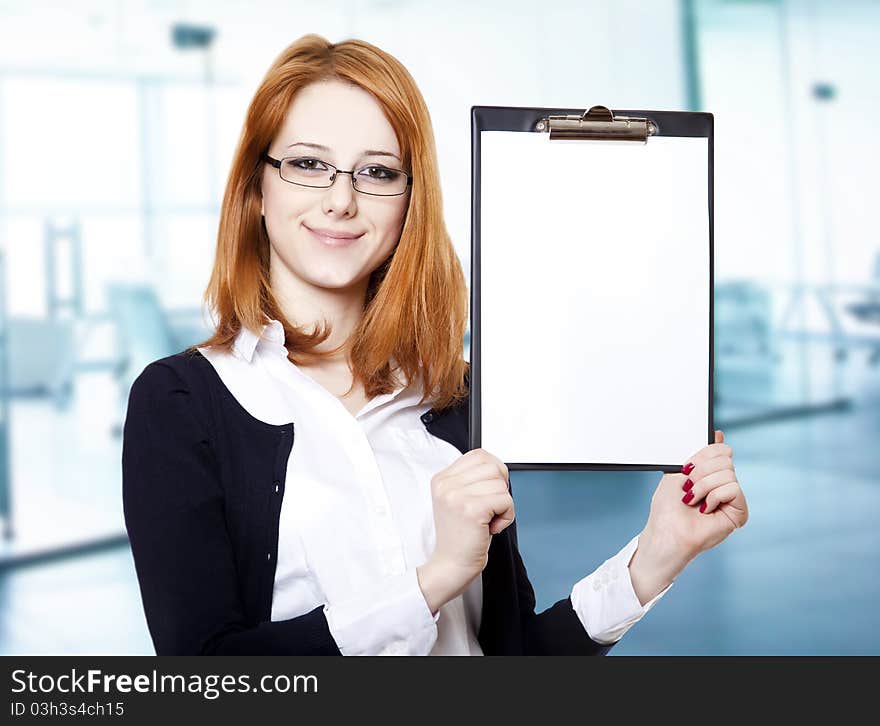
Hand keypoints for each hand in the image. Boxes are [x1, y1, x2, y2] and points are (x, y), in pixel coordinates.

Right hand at [418, 448, 514, 612]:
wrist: (451, 565)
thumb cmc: (461, 536)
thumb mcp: (459, 500)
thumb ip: (472, 480)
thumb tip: (498, 468)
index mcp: (442, 478)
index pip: (479, 455)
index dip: (494, 472)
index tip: (489, 492)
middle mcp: (446, 484)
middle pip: (493, 467)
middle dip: (500, 488)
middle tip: (490, 509)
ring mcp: (456, 495)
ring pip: (501, 484)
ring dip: (503, 505)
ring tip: (488, 520)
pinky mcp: (471, 509)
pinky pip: (505, 500)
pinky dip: (507, 516)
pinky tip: (492, 527)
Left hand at [642, 430, 748, 565]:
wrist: (666, 532)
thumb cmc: (667, 507)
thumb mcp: (679, 471)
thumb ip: (699, 454)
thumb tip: (719, 434)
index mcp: (709, 473)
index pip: (720, 449)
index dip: (704, 453)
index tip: (688, 466)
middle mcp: (723, 484)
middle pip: (725, 457)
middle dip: (700, 471)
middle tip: (687, 487)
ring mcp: (732, 498)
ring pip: (728, 472)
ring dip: (703, 486)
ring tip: (693, 501)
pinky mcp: (739, 512)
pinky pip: (733, 488)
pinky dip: (714, 496)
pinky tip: (705, 509)